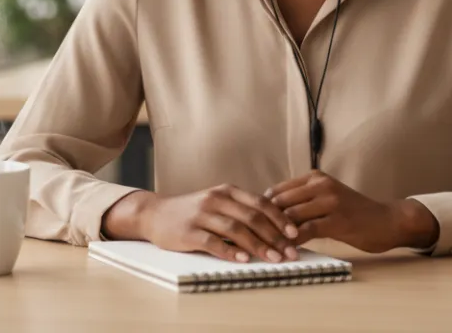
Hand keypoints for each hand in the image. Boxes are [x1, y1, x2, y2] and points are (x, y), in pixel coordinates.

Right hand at [101, 185, 300, 263]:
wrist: (155, 214)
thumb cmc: (193, 212)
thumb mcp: (218, 203)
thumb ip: (241, 211)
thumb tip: (276, 228)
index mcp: (227, 191)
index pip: (260, 203)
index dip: (280, 218)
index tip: (295, 233)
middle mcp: (216, 199)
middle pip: (252, 217)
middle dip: (274, 236)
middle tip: (290, 252)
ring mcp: (201, 214)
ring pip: (235, 229)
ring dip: (257, 246)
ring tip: (273, 258)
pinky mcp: (188, 231)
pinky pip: (213, 242)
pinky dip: (230, 252)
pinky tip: (243, 260)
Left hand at [266, 170, 438, 252]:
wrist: (387, 220)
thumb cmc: (354, 213)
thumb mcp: (326, 199)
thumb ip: (303, 203)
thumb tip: (270, 216)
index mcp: (314, 178)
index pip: (277, 191)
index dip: (261, 209)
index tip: (249, 225)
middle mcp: (320, 184)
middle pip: (280, 202)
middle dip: (264, 222)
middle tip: (250, 240)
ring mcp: (329, 201)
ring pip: (291, 216)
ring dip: (276, 234)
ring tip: (263, 248)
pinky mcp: (337, 219)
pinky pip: (307, 230)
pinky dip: (293, 242)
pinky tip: (285, 252)